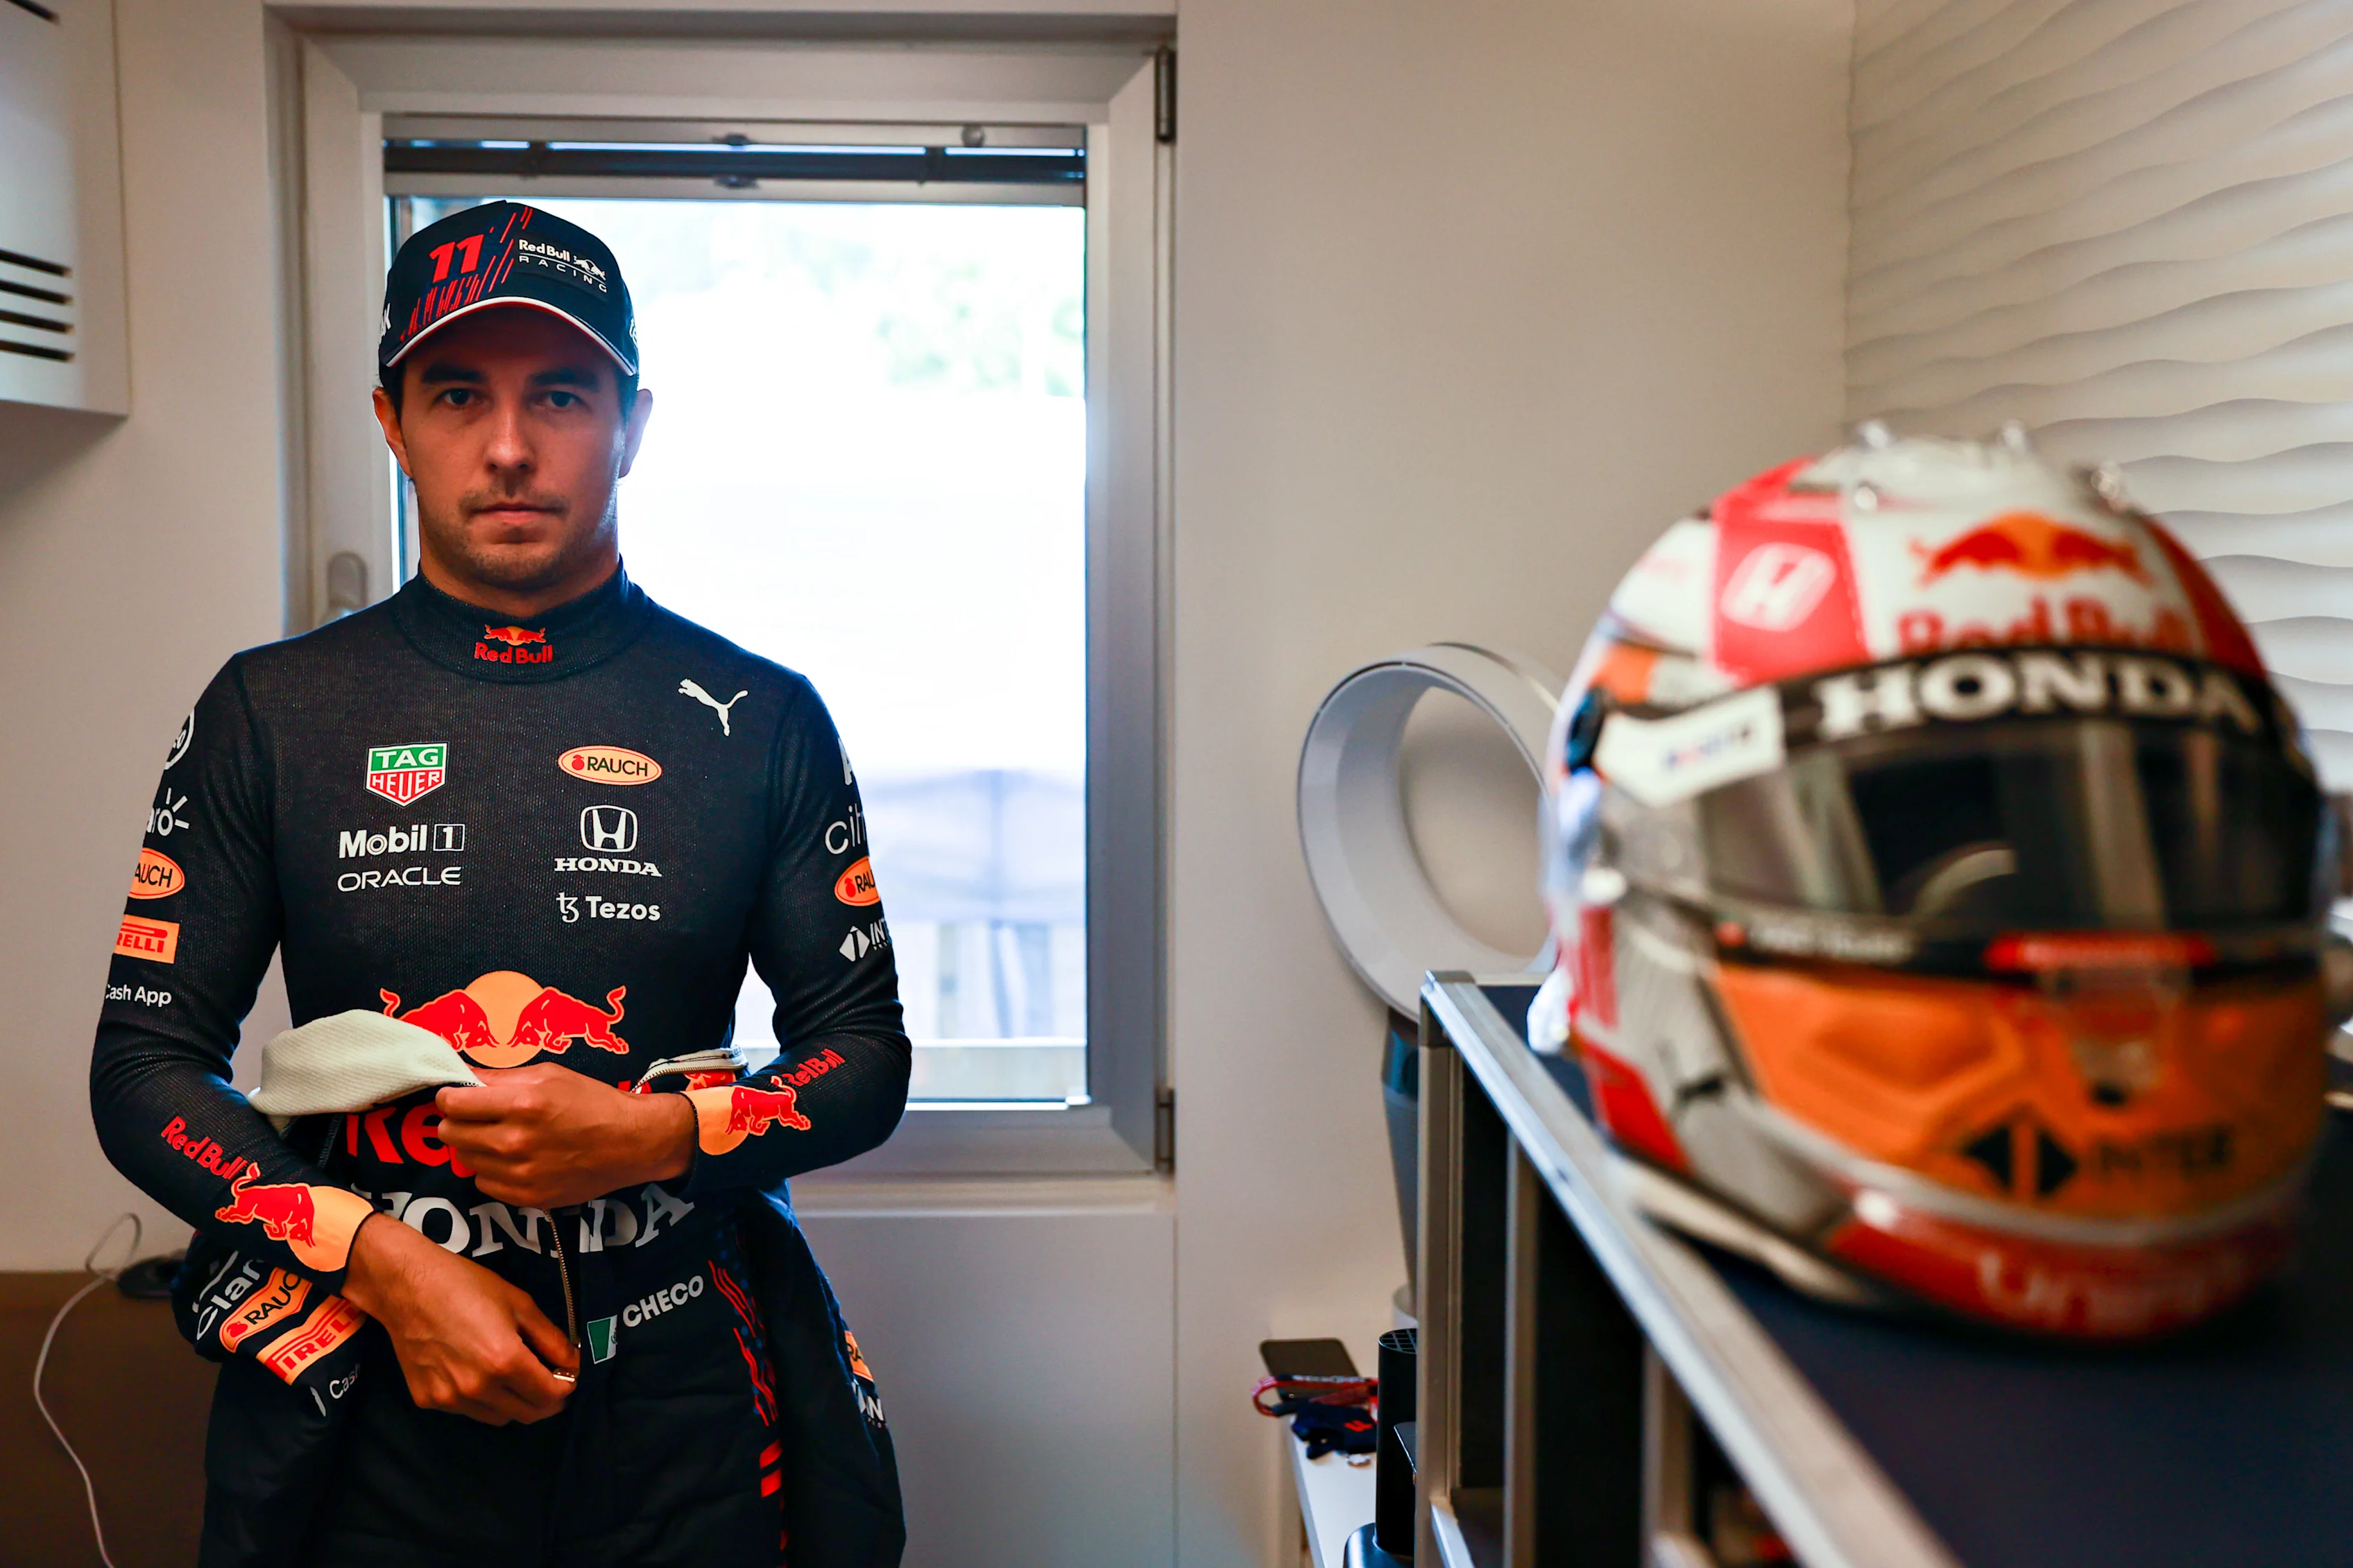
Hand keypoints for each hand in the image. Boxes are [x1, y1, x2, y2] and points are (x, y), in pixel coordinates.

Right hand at [341, 1212, 577, 1424]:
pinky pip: (468, 1410)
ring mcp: (450, 1398)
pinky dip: (482, 1400)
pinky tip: (477, 1373)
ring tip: (514, 1377)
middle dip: (546, 1401)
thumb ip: (551, 1339)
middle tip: (549, 1381)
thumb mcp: (519, 1304)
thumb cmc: (467, 1286)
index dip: (566, 1387)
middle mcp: (478, 1388)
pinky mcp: (428, 1400)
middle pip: (528, 1414)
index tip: (568, 1375)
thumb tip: (573, 1363)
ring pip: (498, 1417)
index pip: (550, 1395)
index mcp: (505, 1361)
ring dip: (515, 1403)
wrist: (407, 1287)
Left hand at [434, 1065, 694, 1209]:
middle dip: (456, 1122)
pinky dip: (492, 1170)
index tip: (455, 1097)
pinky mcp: (527, 1197)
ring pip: (464, 1160)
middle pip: (450, 1134)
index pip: (453, 1104)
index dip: (448, 1097)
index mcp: (521, 1104)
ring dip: (474, 1146)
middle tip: (474, 1117)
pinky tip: (514, 1159)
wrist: (632, 1142)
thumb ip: (501, 1078)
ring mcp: (520, 1174)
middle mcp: (516, 1142)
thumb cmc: (593, 1101)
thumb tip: (462, 1077)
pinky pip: (484, 1183)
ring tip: (499, 1136)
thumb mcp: (550, 1075)